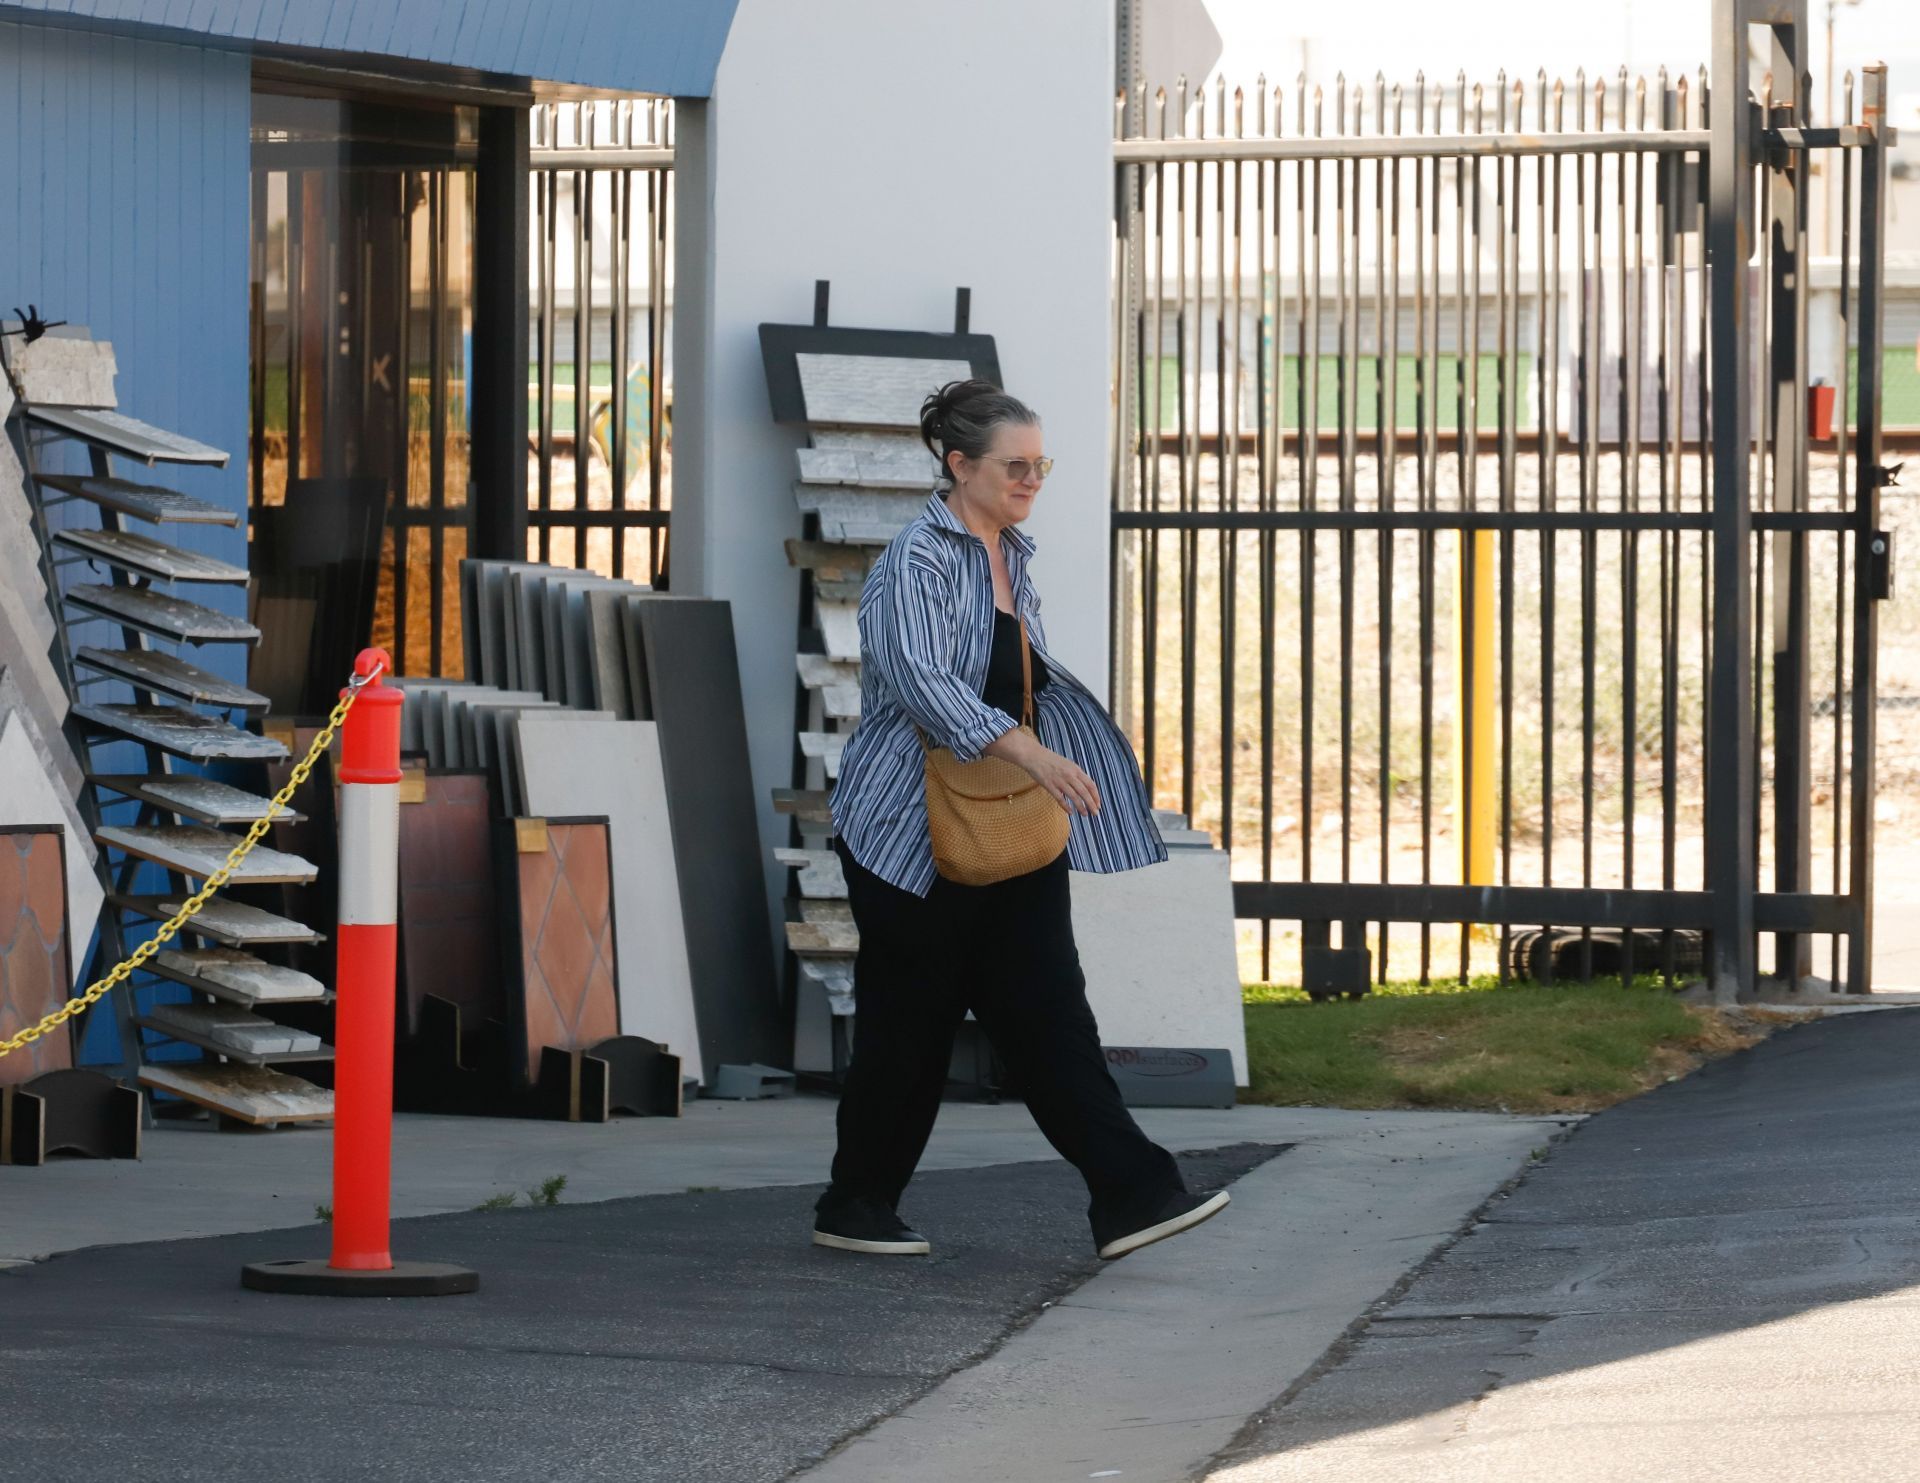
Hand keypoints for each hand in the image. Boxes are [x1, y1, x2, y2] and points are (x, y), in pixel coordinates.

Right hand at [987, 729, 1101, 816]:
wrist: (1034, 756)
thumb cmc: (1051, 760)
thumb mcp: (1068, 764)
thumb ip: (1076, 775)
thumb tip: (1085, 787)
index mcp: (1076, 769)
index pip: (1090, 784)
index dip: (1096, 795)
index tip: (1098, 804)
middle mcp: (1069, 775)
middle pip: (1084, 792)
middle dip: (1091, 804)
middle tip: (1095, 813)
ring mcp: (1059, 780)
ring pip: (1074, 796)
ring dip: (1081, 807)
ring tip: (1084, 814)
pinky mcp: (1049, 785)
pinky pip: (1060, 798)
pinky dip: (1066, 806)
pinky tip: (1070, 812)